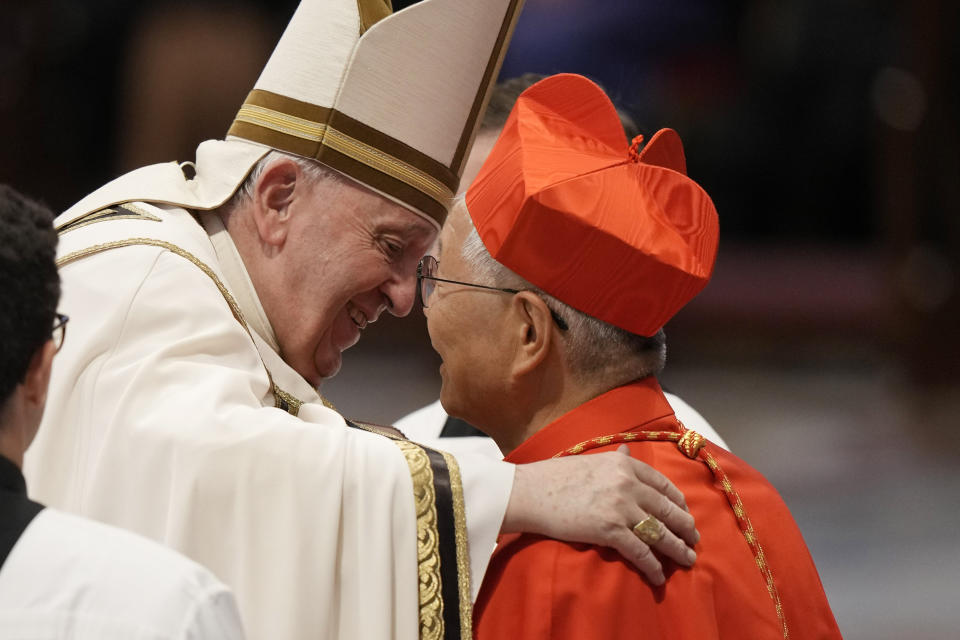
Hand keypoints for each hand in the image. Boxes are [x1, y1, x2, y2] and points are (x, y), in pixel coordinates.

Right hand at [501, 445, 697, 584]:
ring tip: (687, 559)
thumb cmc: (554, 476)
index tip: (684, 513)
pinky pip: (640, 551)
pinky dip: (653, 566)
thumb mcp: (590, 460)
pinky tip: (658, 575)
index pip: (663, 485)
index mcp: (625, 465)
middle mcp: (628, 484)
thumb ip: (614, 459)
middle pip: (667, 510)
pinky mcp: (609, 531)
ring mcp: (620, 508)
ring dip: (677, 549)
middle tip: (694, 539)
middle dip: (685, 527)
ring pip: (659, 533)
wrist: (530, 492)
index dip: (678, 502)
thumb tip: (627, 452)